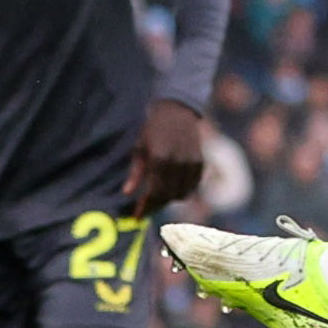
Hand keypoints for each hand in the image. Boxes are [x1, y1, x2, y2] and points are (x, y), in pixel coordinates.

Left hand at [122, 97, 208, 216]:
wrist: (178, 111)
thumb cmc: (153, 129)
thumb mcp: (140, 148)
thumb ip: (135, 173)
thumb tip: (127, 193)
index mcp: (160, 158)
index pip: (154, 192)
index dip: (145, 207)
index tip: (136, 216)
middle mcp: (178, 163)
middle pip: (167, 196)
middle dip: (155, 206)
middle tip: (144, 209)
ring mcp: (192, 164)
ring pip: (181, 195)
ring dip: (168, 199)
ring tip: (156, 198)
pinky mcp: (201, 164)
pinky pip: (192, 187)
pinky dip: (182, 192)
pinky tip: (171, 190)